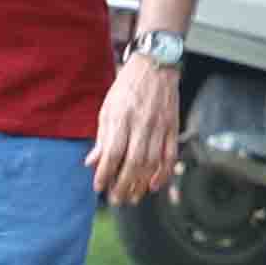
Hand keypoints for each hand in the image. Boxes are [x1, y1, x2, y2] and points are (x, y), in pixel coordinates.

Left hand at [93, 49, 187, 205]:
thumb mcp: (107, 107)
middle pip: (133, 162)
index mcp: (121, 117)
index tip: (98, 187)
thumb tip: (92, 162)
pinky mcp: (173, 127)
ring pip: (152, 162)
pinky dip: (163, 173)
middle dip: (123, 185)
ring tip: (132, 198)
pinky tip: (154, 185)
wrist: (156, 65)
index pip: (113, 152)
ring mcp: (160, 126)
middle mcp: (141, 123)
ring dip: (141, 184)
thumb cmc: (127, 87)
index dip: (105, 173)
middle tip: (116, 200)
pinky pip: (170, 155)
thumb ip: (102, 136)